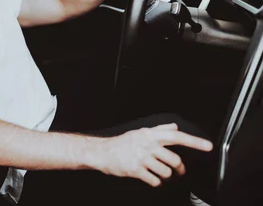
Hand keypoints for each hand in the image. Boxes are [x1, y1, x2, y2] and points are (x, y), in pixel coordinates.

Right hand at [96, 123, 212, 186]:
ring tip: (159, 174)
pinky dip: (155, 183)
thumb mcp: (140, 133)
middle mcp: (147, 145)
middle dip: (179, 169)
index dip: (194, 142)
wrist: (102, 152)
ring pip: (165, 172)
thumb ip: (159, 130)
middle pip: (174, 160)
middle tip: (178, 171)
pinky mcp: (136, 170)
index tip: (208, 147)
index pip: (177, 137)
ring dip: (165, 176)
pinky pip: (154, 181)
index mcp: (150, 135)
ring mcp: (142, 157)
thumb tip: (174, 126)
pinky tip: (151, 179)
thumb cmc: (122, 143)